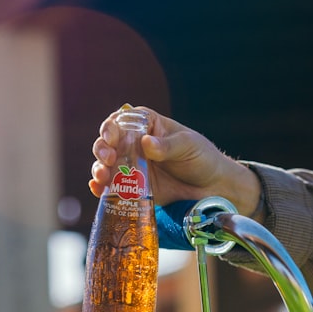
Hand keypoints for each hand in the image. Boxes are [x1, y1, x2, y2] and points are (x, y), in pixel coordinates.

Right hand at [90, 106, 262, 218]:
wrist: (215, 189)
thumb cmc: (203, 159)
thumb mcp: (188, 146)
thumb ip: (167, 146)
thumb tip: (146, 143)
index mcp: (147, 126)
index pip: (121, 122)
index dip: (111, 128)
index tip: (111, 138)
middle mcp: (136, 146)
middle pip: (108, 144)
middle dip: (102, 150)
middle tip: (108, 160)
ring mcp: (134, 168)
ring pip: (107, 166)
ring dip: (99, 169)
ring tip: (102, 176)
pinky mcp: (135, 189)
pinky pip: (114, 188)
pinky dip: (102, 188)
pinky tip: (97, 188)